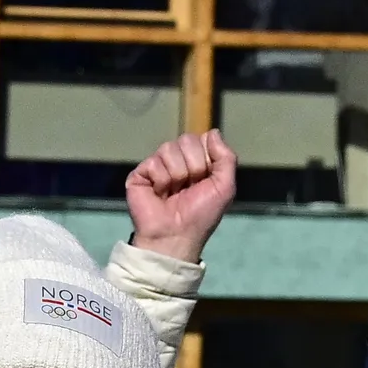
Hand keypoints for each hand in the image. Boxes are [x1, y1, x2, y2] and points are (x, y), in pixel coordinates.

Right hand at [125, 130, 239, 258]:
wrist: (176, 236)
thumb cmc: (201, 216)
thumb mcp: (225, 187)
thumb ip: (226, 158)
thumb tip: (213, 132)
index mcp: (198, 162)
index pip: (203, 139)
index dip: (207, 158)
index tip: (205, 179)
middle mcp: (178, 161)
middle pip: (187, 139)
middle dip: (193, 166)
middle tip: (189, 187)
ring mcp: (158, 166)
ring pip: (169, 148)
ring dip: (177, 174)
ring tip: (174, 192)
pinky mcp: (140, 173)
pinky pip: (153, 162)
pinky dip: (161, 181)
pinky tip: (159, 194)